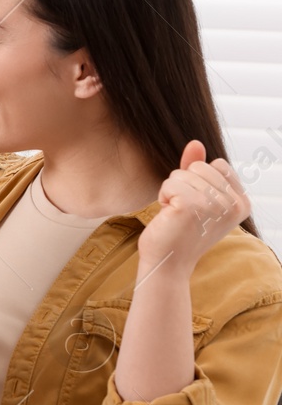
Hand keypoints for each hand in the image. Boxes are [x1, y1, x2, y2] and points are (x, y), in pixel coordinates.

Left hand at [136, 141, 250, 279]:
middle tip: (184, 211)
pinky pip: (170, 183)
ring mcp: (214, 205)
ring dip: (171, 191)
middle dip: (183, 184)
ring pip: (182, 173)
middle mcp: (234, 204)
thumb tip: (195, 142)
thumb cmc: (181, 229)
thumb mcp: (197, 196)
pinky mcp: (191, 206)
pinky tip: (169, 216)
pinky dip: (163, 196)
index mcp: (242, 203)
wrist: (168, 262)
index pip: (217, 164)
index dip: (198, 179)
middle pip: (199, 166)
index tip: (197, 205)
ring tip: (176, 214)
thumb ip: (198, 169)